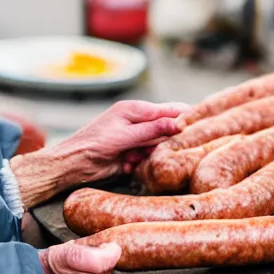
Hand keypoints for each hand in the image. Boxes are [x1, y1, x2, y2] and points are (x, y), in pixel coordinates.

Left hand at [63, 100, 190, 181]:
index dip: (183, 116)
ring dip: (149, 154)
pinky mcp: (131, 154)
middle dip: (162, 141)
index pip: (167, 109)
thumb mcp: (125, 135)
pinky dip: (140, 163)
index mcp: (134, 110)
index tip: (200, 124)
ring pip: (156, 146)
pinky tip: (127, 164)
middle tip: (153, 148)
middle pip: (164, 129)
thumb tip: (178, 124)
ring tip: (132, 156)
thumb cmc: (94, 143)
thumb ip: (151, 130)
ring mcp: (134, 138)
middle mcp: (136, 122)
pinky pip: (146, 158)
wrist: (73, 163)